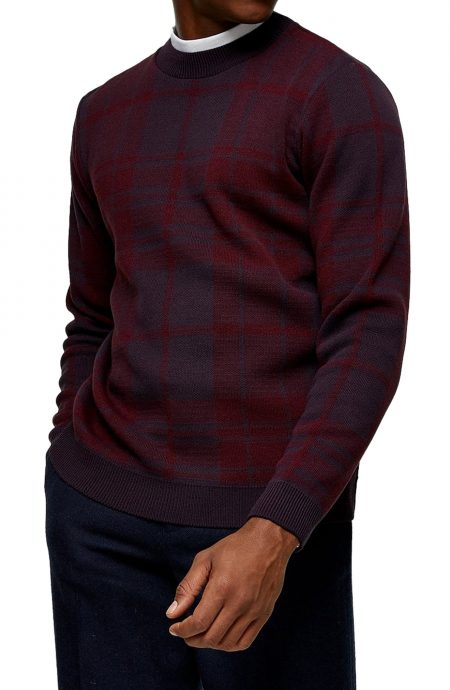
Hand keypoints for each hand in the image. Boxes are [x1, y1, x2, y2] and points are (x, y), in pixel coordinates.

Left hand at [165, 517, 299, 651]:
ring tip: (201, 634)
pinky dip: (229, 645)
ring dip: (209, 643)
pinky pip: (244, 642)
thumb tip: (172, 614)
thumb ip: (187, 587)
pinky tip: (221, 636)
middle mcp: (239, 602)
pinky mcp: (264, 614)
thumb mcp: (205, 560)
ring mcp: (254, 611)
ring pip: (227, 643)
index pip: (198, 622)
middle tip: (185, 633)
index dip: (182, 630)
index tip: (174, 628)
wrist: (269, 542)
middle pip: (211, 637)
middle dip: (192, 639)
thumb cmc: (235, 548)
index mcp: (222, 587)